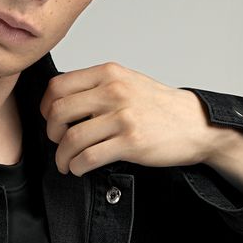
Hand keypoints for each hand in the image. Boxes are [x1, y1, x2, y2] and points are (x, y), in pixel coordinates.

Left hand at [39, 62, 212, 175]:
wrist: (196, 124)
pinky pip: (89, 157)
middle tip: (58, 144)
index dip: (46, 107)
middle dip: (52, 134)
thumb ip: (97, 87)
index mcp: (108, 73)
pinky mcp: (131, 142)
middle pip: (59, 112)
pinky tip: (80, 168)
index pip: (57, 86)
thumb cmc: (160, 107)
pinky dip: (77, 166)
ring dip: (62, 157)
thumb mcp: (127, 82)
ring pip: (71, 138)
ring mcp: (123, 117)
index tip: (50, 121)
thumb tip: (61, 103)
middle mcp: (113, 91)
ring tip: (66, 163)